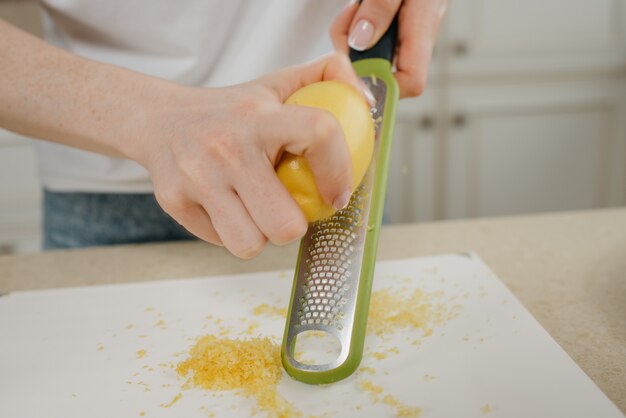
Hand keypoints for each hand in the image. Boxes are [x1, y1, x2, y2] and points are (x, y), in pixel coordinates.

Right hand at [133, 53, 366, 258]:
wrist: (158, 120)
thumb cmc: (229, 111)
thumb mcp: (276, 85)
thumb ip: (327, 77)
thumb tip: (365, 101)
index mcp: (258, 115)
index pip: (319, 134)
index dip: (339, 171)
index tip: (338, 193)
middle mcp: (226, 147)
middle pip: (285, 223)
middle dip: (295, 224)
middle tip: (289, 208)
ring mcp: (197, 178)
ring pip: (250, 244)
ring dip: (261, 235)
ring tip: (258, 212)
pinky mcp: (175, 202)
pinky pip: (222, 243)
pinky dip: (232, 233)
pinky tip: (229, 209)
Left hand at [330, 0, 447, 97]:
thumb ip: (380, 6)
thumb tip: (361, 41)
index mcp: (424, 25)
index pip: (411, 81)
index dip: (384, 85)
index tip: (357, 71)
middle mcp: (417, 32)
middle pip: (387, 71)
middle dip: (357, 57)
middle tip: (346, 28)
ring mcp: (406, 28)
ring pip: (375, 54)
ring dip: (352, 39)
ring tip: (352, 10)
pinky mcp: (393, 21)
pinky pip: (371, 37)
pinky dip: (355, 27)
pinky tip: (355, 8)